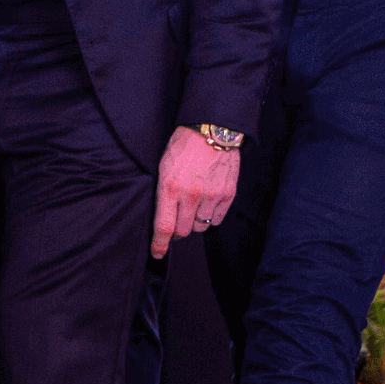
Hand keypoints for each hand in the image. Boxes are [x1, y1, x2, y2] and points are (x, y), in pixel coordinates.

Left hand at [153, 127, 239, 257]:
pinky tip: (206, 205)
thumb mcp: (163, 167)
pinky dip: (209, 217)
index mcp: (170, 187)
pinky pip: (216, 220)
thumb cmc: (183, 146)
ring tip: (192, 208)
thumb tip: (162, 219)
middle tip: (176, 224)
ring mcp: (211, 196)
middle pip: (183, 232)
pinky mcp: (227, 194)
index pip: (164, 227)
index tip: (157, 253)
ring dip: (194, 223)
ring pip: (200, 227)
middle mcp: (191, 195)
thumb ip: (163, 194)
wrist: (211, 130)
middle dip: (177, 233)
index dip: (159, 245)